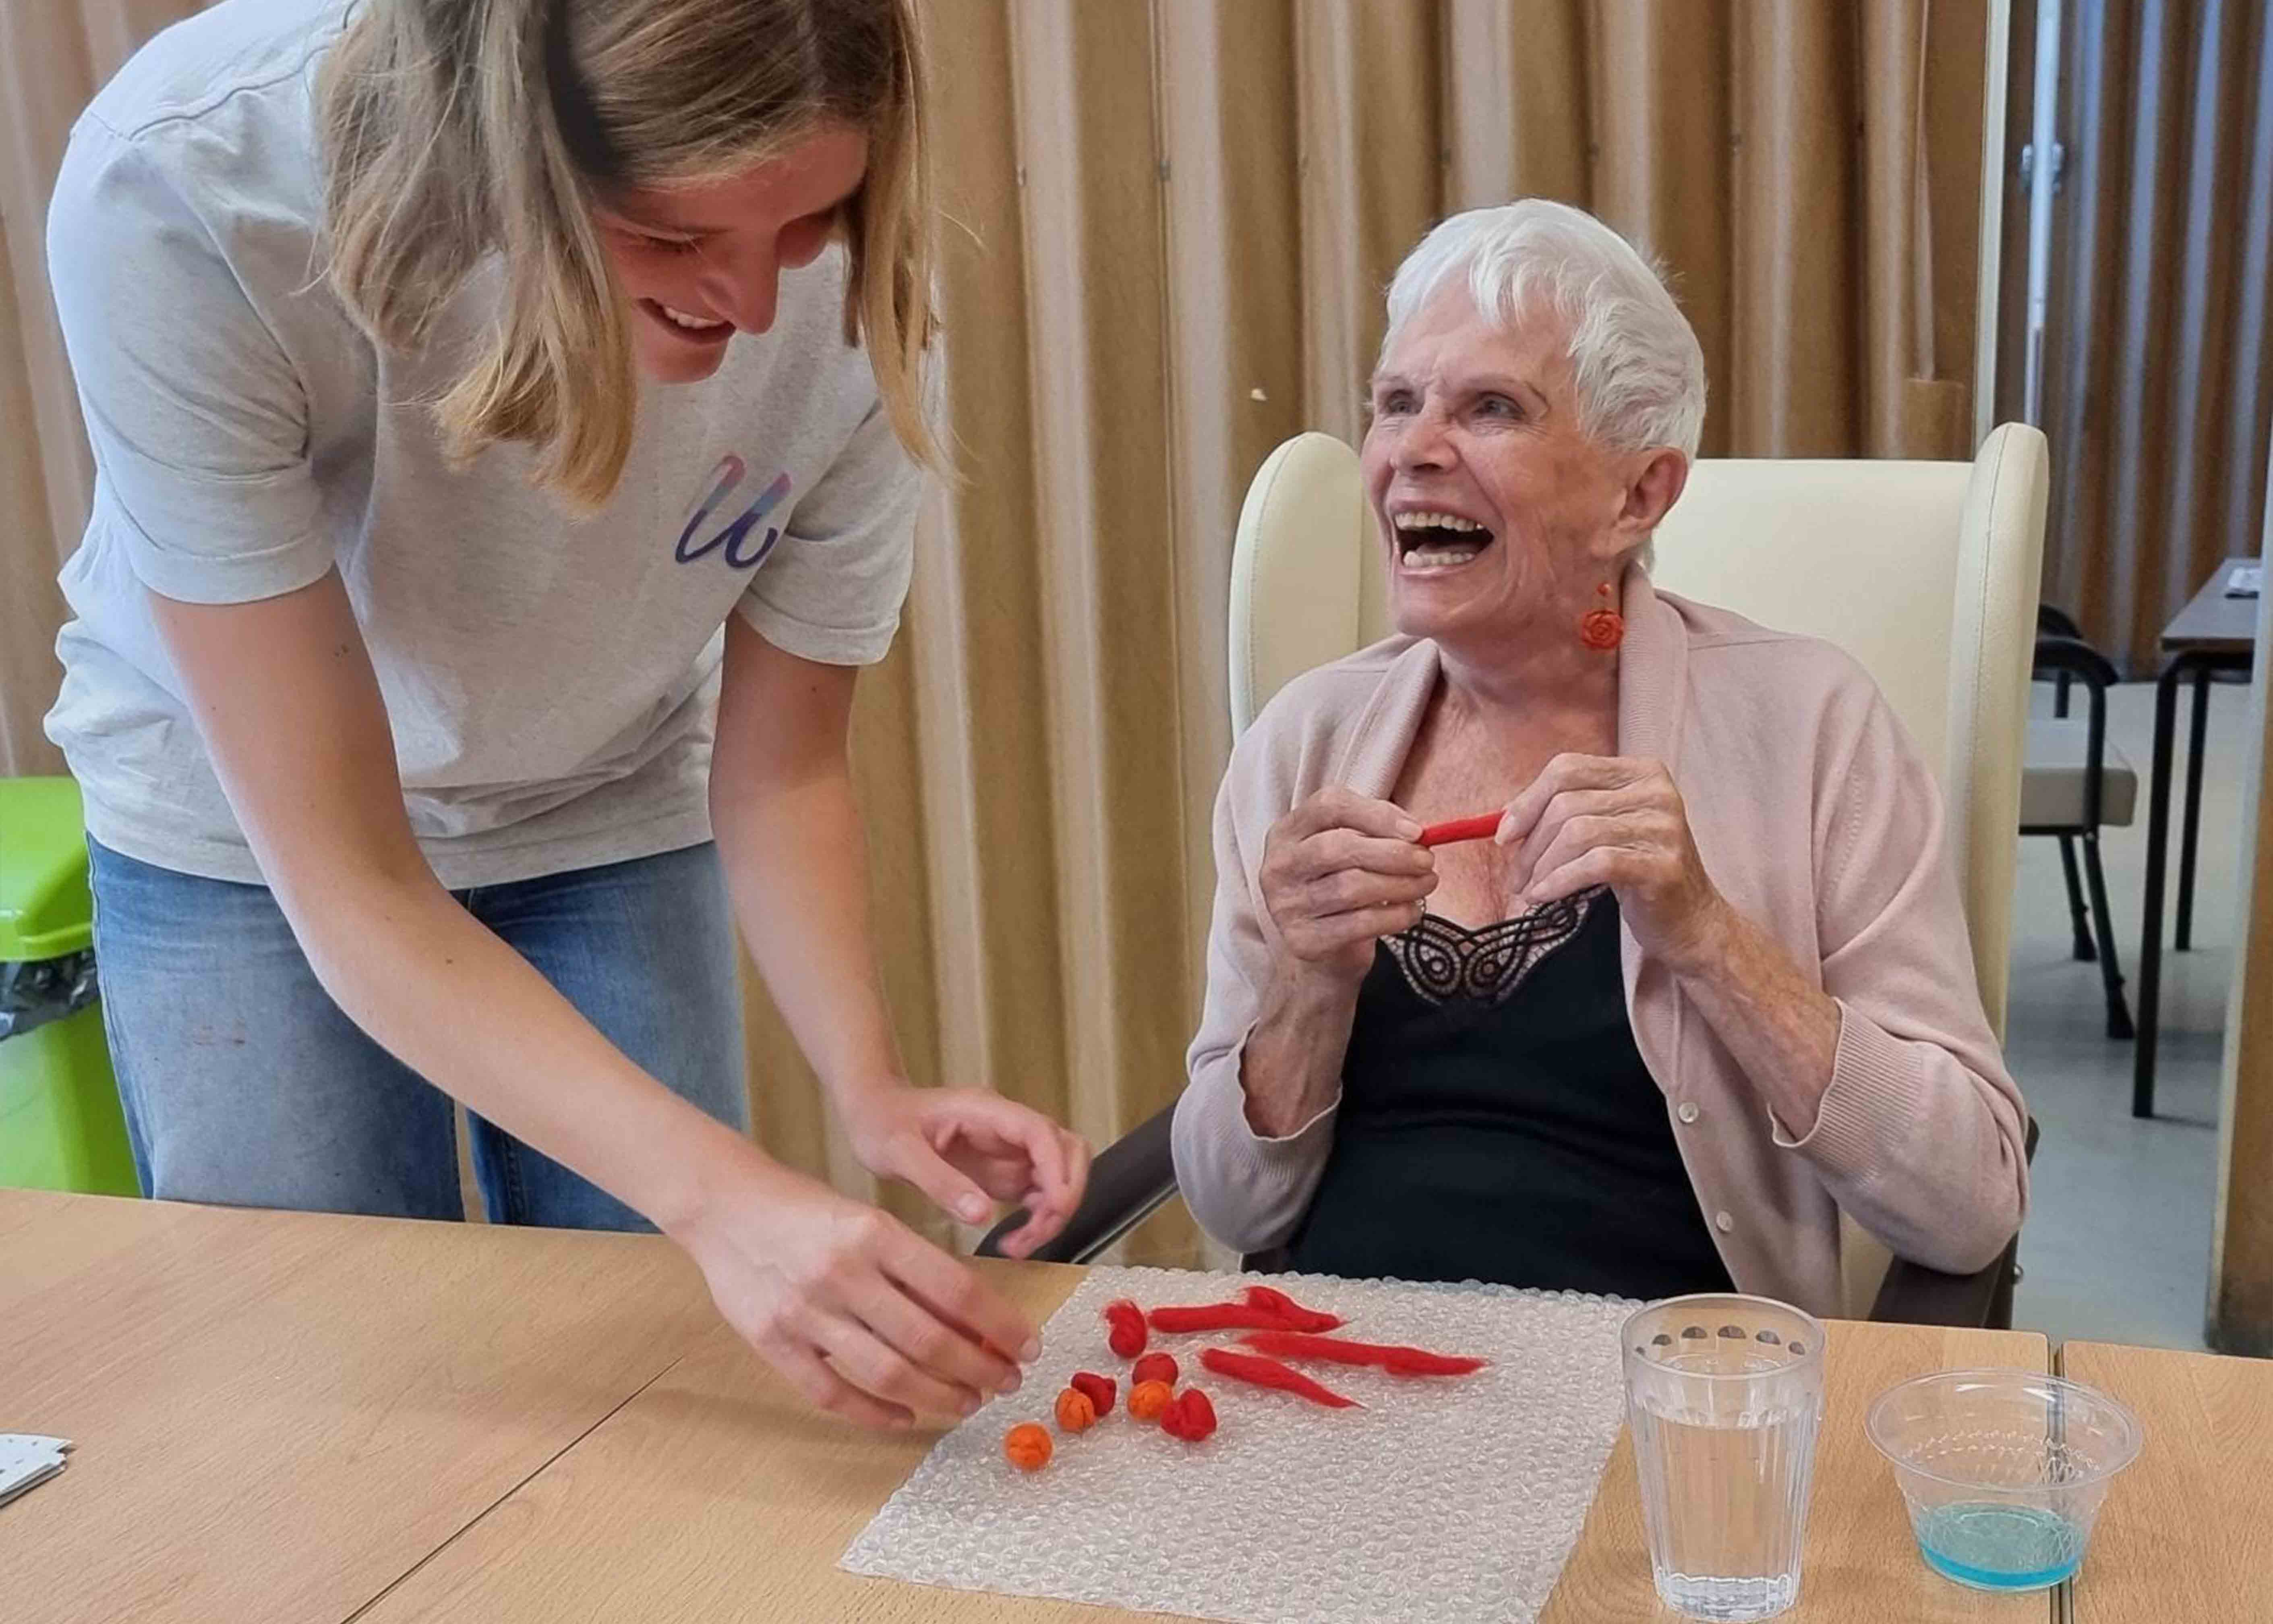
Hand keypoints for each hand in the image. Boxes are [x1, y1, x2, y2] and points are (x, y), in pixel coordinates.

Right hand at [670, 1153, 1040, 1428]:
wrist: (724, 1206)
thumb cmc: (806, 1209)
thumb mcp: (868, 1218)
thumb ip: (914, 1266)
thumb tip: (976, 1319)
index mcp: (873, 1233)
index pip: (956, 1289)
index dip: (1000, 1325)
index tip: (1027, 1345)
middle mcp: (841, 1274)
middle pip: (929, 1339)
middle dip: (980, 1368)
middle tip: (1007, 1382)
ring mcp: (804, 1313)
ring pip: (888, 1373)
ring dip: (939, 1396)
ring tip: (969, 1401)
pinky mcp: (773, 1343)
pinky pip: (833, 1394)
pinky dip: (875, 1413)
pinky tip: (906, 1416)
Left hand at [838, 1082, 1090, 1257]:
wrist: (873, 1112)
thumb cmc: (882, 1122)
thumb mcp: (899, 1153)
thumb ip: (940, 1181)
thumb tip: (982, 1214)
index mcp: (986, 1112)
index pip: (1041, 1133)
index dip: (1057, 1169)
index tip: (1054, 1207)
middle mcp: (1007, 1128)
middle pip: (1067, 1151)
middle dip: (1065, 1193)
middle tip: (1037, 1233)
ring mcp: (1009, 1150)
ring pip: (1058, 1176)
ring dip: (1053, 1212)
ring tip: (1020, 1246)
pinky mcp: (1004, 1171)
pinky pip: (1039, 1195)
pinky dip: (1037, 1220)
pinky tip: (1012, 1242)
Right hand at [1258, 786, 1436, 986]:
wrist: (1324, 948)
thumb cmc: (1342, 884)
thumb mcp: (1352, 849)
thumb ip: (1376, 832)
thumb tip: (1416, 834)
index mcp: (1287, 832)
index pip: (1329, 806)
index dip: (1377, 815)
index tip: (1417, 831)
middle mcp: (1278, 866)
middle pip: (1340, 847)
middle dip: (1394, 854)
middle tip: (1427, 861)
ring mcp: (1285, 905)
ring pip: (1352, 887)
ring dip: (1401, 885)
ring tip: (1426, 884)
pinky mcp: (1303, 940)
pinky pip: (1359, 924)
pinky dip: (1395, 916)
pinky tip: (1411, 912)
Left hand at [1495, 754, 1730, 972]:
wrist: (1690, 922)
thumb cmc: (1638, 874)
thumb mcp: (1605, 831)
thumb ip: (1566, 812)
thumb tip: (1506, 815)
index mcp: (1641, 772)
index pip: (1568, 769)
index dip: (1527, 800)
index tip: (1504, 835)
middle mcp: (1656, 791)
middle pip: (1567, 803)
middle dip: (1530, 844)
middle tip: (1515, 876)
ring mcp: (1664, 827)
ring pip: (1576, 832)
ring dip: (1540, 866)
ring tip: (1529, 889)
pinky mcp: (1662, 865)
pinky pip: (1594, 864)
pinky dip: (1559, 881)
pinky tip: (1544, 897)